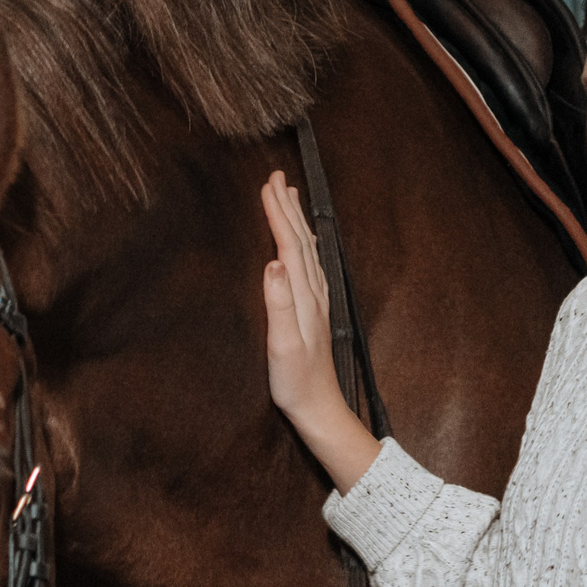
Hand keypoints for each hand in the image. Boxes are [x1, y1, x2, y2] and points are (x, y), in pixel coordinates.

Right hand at [260, 171, 380, 491]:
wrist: (319, 408)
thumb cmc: (296, 382)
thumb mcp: (282, 345)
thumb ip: (279, 303)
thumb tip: (272, 262)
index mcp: (303, 295)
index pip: (289, 244)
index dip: (277, 214)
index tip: (267, 185)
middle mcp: (312, 293)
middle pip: (300, 240)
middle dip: (287, 207)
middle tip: (277, 177)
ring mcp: (315, 302)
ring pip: (306, 250)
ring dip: (296, 221)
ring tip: (288, 197)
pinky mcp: (312, 312)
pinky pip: (307, 265)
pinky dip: (301, 244)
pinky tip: (299, 245)